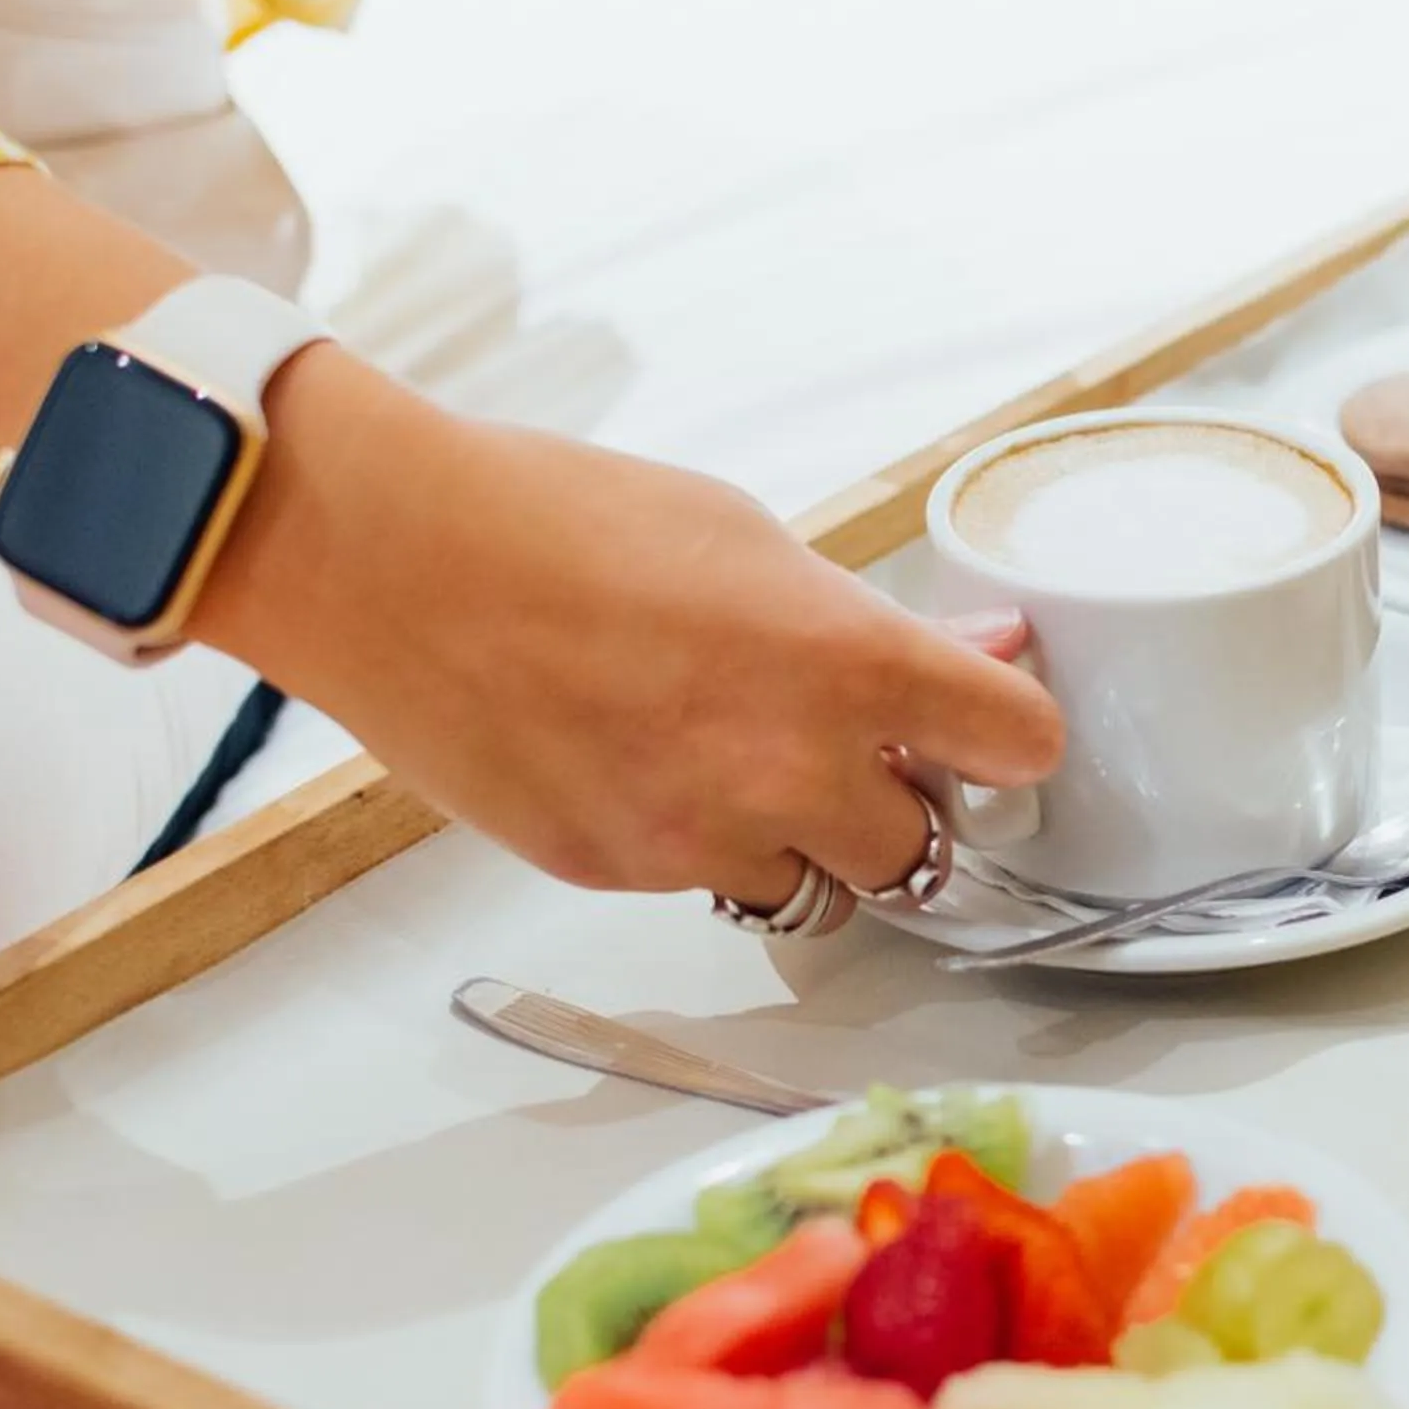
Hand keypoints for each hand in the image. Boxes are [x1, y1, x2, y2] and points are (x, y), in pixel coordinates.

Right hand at [201, 365, 1062, 922]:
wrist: (389, 561)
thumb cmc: (561, 519)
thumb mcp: (747, 537)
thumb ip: (871, 619)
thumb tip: (979, 647)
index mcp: (844, 662)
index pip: (1020, 743)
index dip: (1014, 736)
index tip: (993, 726)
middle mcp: (789, 770)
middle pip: (923, 853)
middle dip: (901, 808)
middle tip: (856, 750)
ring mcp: (701, 838)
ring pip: (813, 889)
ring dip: (804, 841)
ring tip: (739, 759)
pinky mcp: (619, 874)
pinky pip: (707, 886)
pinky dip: (706, 845)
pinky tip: (650, 765)